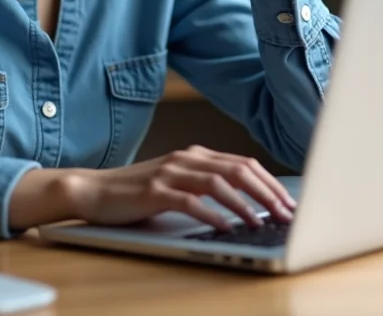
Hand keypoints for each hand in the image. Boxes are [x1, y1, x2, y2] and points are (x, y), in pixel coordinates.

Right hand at [63, 146, 296, 230]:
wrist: (93, 190)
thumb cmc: (137, 192)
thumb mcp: (177, 184)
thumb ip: (206, 187)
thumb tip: (248, 204)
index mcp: (197, 155)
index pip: (245, 164)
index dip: (271, 183)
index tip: (289, 203)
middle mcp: (187, 159)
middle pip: (239, 170)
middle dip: (267, 193)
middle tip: (286, 214)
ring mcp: (171, 172)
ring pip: (219, 183)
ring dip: (245, 204)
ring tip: (261, 222)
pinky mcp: (155, 191)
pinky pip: (190, 201)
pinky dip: (212, 214)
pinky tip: (226, 227)